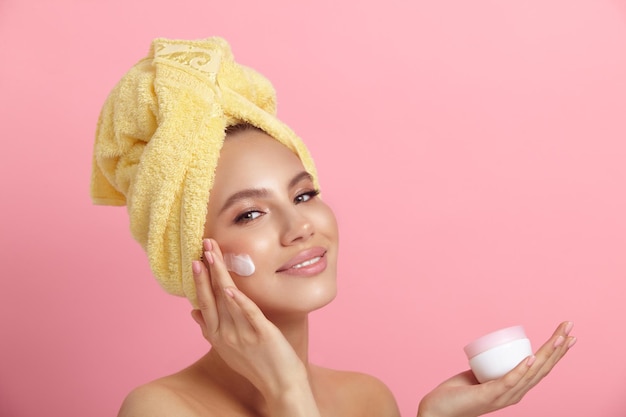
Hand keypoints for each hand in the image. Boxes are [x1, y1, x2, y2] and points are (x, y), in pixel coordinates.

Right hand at [191, 239, 319, 415]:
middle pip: (211, 297)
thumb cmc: (256, 364)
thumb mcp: (227, 348)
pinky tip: (230, 289)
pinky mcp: (262, 334)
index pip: (204, 302)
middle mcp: (226, 334)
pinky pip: (248, 314)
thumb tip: (194, 312)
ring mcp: (242, 334)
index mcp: (217, 336)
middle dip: (205, 271)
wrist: (280, 385)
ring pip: (227, 299)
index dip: (199, 280)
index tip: (195, 260)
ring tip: (212, 254)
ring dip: (218, 275)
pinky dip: (239, 302)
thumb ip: (210, 329)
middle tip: (201, 247)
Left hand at [417, 321, 575, 416]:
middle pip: (543, 368)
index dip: (556, 351)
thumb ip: (490, 366)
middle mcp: (515, 394)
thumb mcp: (480, 375)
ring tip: (558, 338)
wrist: (439, 410)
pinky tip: (531, 358)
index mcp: (516, 388)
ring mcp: (504, 395)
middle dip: (558, 346)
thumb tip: (495, 350)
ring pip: (531, 372)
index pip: (542, 367)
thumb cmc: (458, 393)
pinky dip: (521, 369)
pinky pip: (509, 381)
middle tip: (569, 326)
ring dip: (546, 353)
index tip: (567, 334)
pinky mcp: (490, 395)